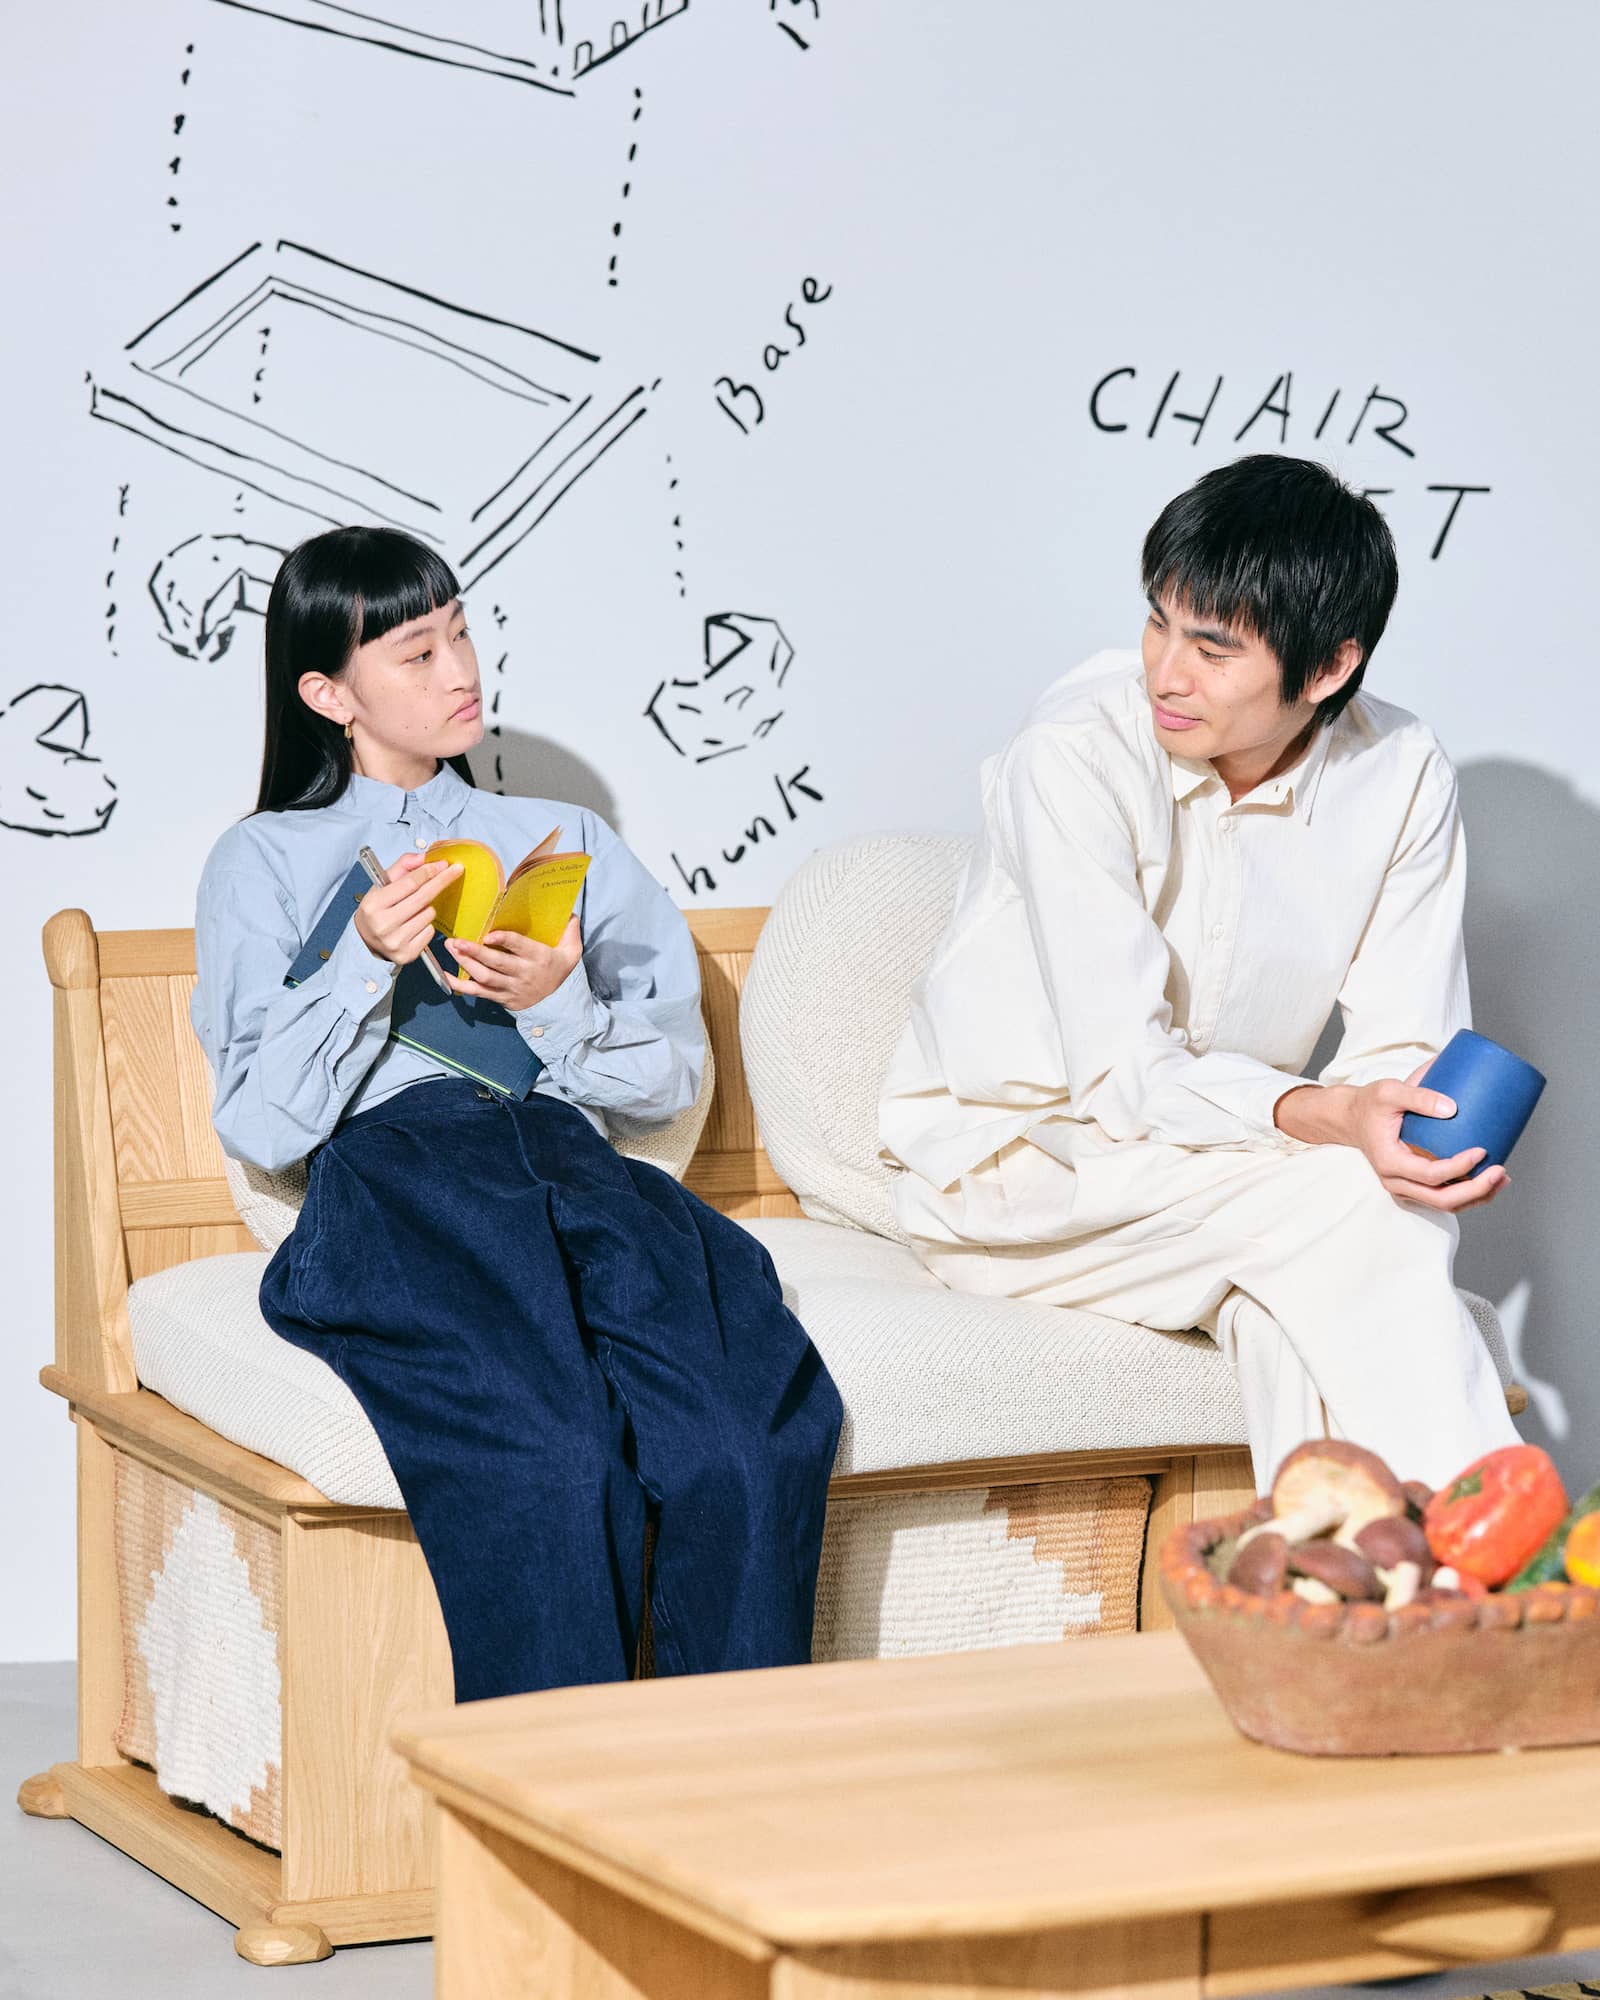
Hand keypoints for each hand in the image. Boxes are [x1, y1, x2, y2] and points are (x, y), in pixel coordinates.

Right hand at [353, 853, 462, 966]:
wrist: (366, 941)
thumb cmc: (377, 909)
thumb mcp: (382, 885)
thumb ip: (402, 867)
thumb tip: (424, 857)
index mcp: (374, 905)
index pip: (409, 883)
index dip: (429, 871)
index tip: (444, 864)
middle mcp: (383, 925)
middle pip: (423, 897)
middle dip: (441, 881)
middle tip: (455, 870)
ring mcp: (395, 942)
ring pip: (429, 914)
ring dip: (427, 908)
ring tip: (413, 910)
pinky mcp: (407, 955)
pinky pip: (430, 932)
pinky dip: (426, 925)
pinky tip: (414, 925)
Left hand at [445, 915, 581, 1011]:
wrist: (558, 1003)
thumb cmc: (559, 969)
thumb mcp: (572, 951)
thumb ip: (570, 930)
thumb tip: (569, 911)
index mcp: (539, 957)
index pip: (520, 947)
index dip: (504, 941)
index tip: (488, 934)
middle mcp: (524, 974)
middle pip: (497, 963)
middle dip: (475, 952)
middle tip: (456, 940)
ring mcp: (511, 988)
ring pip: (485, 977)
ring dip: (466, 963)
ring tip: (451, 948)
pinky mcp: (501, 998)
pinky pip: (478, 993)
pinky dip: (460, 985)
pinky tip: (446, 975)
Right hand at [1350, 1063, 1509, 1212]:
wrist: (1352, 1118)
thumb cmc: (1370, 1105)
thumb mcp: (1389, 1092)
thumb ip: (1419, 1096)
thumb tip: (1454, 1107)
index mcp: (1389, 1162)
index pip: (1430, 1176)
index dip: (1459, 1168)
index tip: (1481, 1151)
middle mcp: (1396, 1182)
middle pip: (1441, 1199)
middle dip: (1476, 1190)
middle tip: (1500, 1171)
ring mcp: (1405, 1187)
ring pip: (1445, 1204)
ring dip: (1477, 1197)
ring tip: (1502, 1179)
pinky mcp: (1414, 1186)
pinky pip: (1442, 1199)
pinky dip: (1467, 1196)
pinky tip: (1488, 1183)